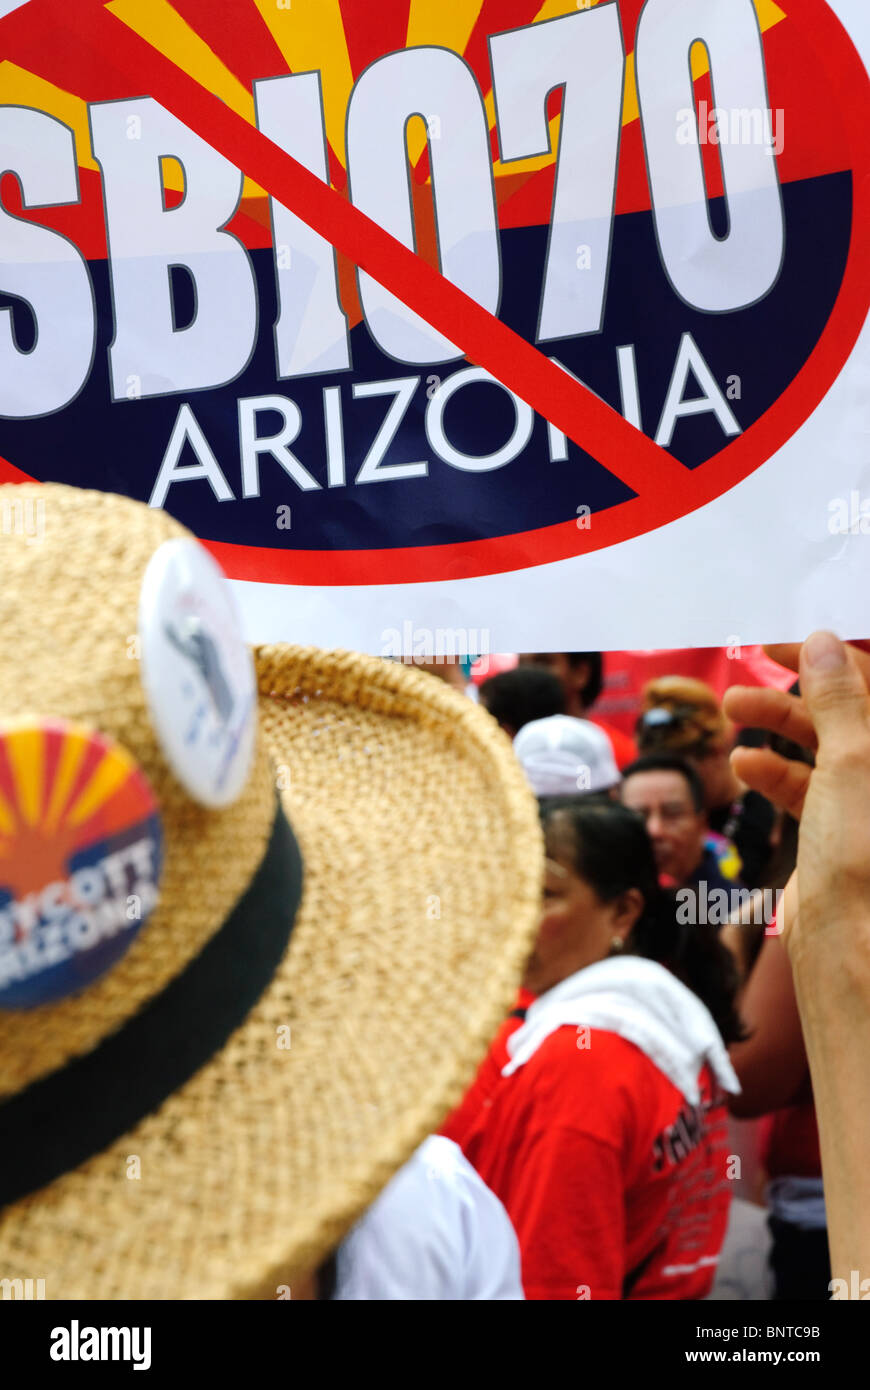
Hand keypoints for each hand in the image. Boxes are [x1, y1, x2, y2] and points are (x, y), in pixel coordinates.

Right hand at [723, 633, 869, 970]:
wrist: (848, 946)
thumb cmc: (862, 855)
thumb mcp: (851, 759)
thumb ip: (838, 698)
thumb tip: (824, 643)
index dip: (832, 653)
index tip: (784, 639)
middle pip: (849, 706)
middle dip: (799, 686)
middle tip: (752, 666)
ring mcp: (866, 799)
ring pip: (823, 742)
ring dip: (777, 723)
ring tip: (733, 710)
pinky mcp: (841, 827)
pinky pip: (807, 783)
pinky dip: (774, 770)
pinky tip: (744, 766)